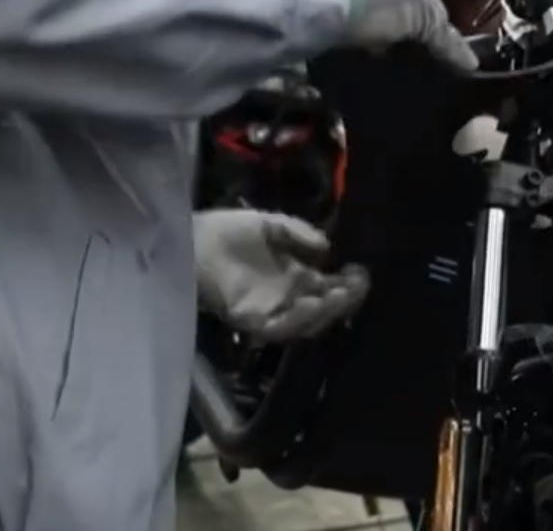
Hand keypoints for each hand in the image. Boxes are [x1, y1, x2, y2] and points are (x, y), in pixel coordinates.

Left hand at [192, 210, 368, 341]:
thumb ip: (298, 233)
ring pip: (305, 324)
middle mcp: (286, 298)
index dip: (349, 284)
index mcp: (295, 277)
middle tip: (357, 286)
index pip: (330, 287)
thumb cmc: (228, 230)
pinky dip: (296, 319)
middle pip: (323, 311)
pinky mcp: (247, 318)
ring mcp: (268, 310)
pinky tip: (309, 301)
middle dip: (344, 302)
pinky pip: (276, 328)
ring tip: (336, 295)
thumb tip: (328, 248)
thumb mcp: (271, 225)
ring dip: (324, 313)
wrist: (190, 239)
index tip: (362, 272)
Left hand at [320, 0, 479, 68]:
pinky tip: (349, 24)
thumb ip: (445, 39)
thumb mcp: (418, 22)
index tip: (419, 45)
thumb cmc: (377, 5)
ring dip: (378, 8)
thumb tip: (472, 63)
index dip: (427, 21)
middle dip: (401, 11)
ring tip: (369, 38)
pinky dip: (356, 4)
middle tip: (394, 43)